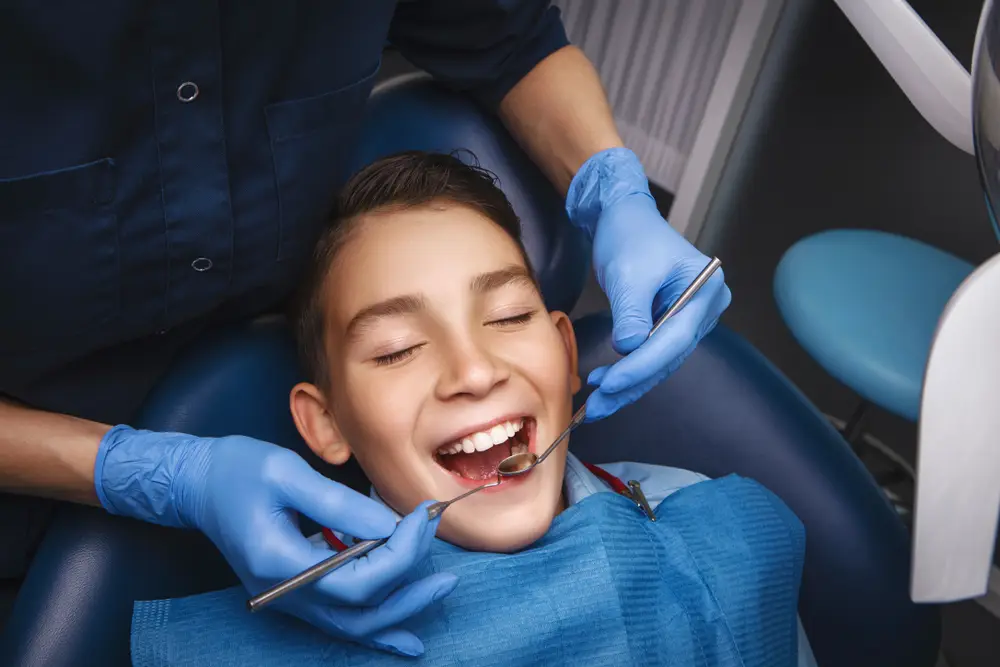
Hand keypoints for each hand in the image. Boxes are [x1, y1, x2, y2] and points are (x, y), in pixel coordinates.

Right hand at [96, 426, 455, 656]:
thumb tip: (390, 524)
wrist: (198, 484)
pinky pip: (341, 622)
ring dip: (400, 613)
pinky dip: (376, 631)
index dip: (400, 552)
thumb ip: (339, 503)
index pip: (358, 577)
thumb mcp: (287, 473)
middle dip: (410, 585)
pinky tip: (406, 640)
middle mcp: (284, 593)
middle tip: (445, 559)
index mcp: (281, 563)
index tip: (421, 517)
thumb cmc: (237, 470)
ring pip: (354, 625)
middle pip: (361, 610)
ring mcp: (288, 599)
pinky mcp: (295, 593)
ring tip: (439, 592)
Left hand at [566, 148, 730, 420]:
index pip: (672, 341)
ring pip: (659, 360)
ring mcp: (689, 318)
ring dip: (629, 382)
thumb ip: (632, 314)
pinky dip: (629, 369)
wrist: (623, 216)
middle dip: (632, 383)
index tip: (610, 385)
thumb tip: (629, 350)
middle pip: (668, 357)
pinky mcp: (670, 322)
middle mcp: (704, 308)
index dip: (639, 367)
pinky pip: (652, 353)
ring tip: (597, 401)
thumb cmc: (629, 235)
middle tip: (598, 406)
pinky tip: (607, 382)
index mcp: (704, 291)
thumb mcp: (628, 274)